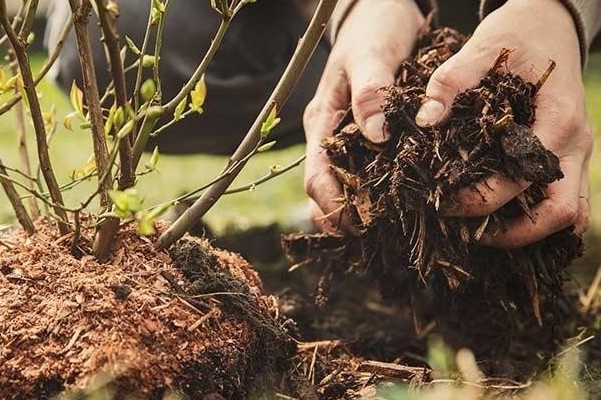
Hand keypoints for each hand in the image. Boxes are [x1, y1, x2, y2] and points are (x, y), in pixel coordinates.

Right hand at [304, 0, 423, 231]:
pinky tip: (404, 207)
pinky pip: (369, 174)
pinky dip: (380, 194)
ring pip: (346, 188)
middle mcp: (331, 137)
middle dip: (345, 219)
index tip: (358, 226)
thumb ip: (371, 91)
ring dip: (362, 212)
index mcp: (322, 121)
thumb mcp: (371, 54)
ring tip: (392, 233)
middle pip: (326, 192)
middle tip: (378, 240)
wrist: (381, 10)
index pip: (316, 176)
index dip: (332, 206)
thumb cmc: (374, 29)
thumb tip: (375, 134)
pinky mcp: (369, 138)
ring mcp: (348, 139)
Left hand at [416, 0, 592, 246]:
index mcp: (557, 120)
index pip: (523, 179)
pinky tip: (498, 221)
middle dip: (512, 233)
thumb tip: (425, 120)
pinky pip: (565, 203)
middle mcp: (574, 145)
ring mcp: (576, 155)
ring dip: (529, 232)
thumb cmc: (517, 36)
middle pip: (560, 213)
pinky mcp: (568, 158)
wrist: (551, 23)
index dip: (482, 200)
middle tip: (464, 233)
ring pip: (568, 215)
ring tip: (479, 234)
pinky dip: (537, 220)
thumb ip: (451, 82)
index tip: (443, 203)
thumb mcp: (481, 49)